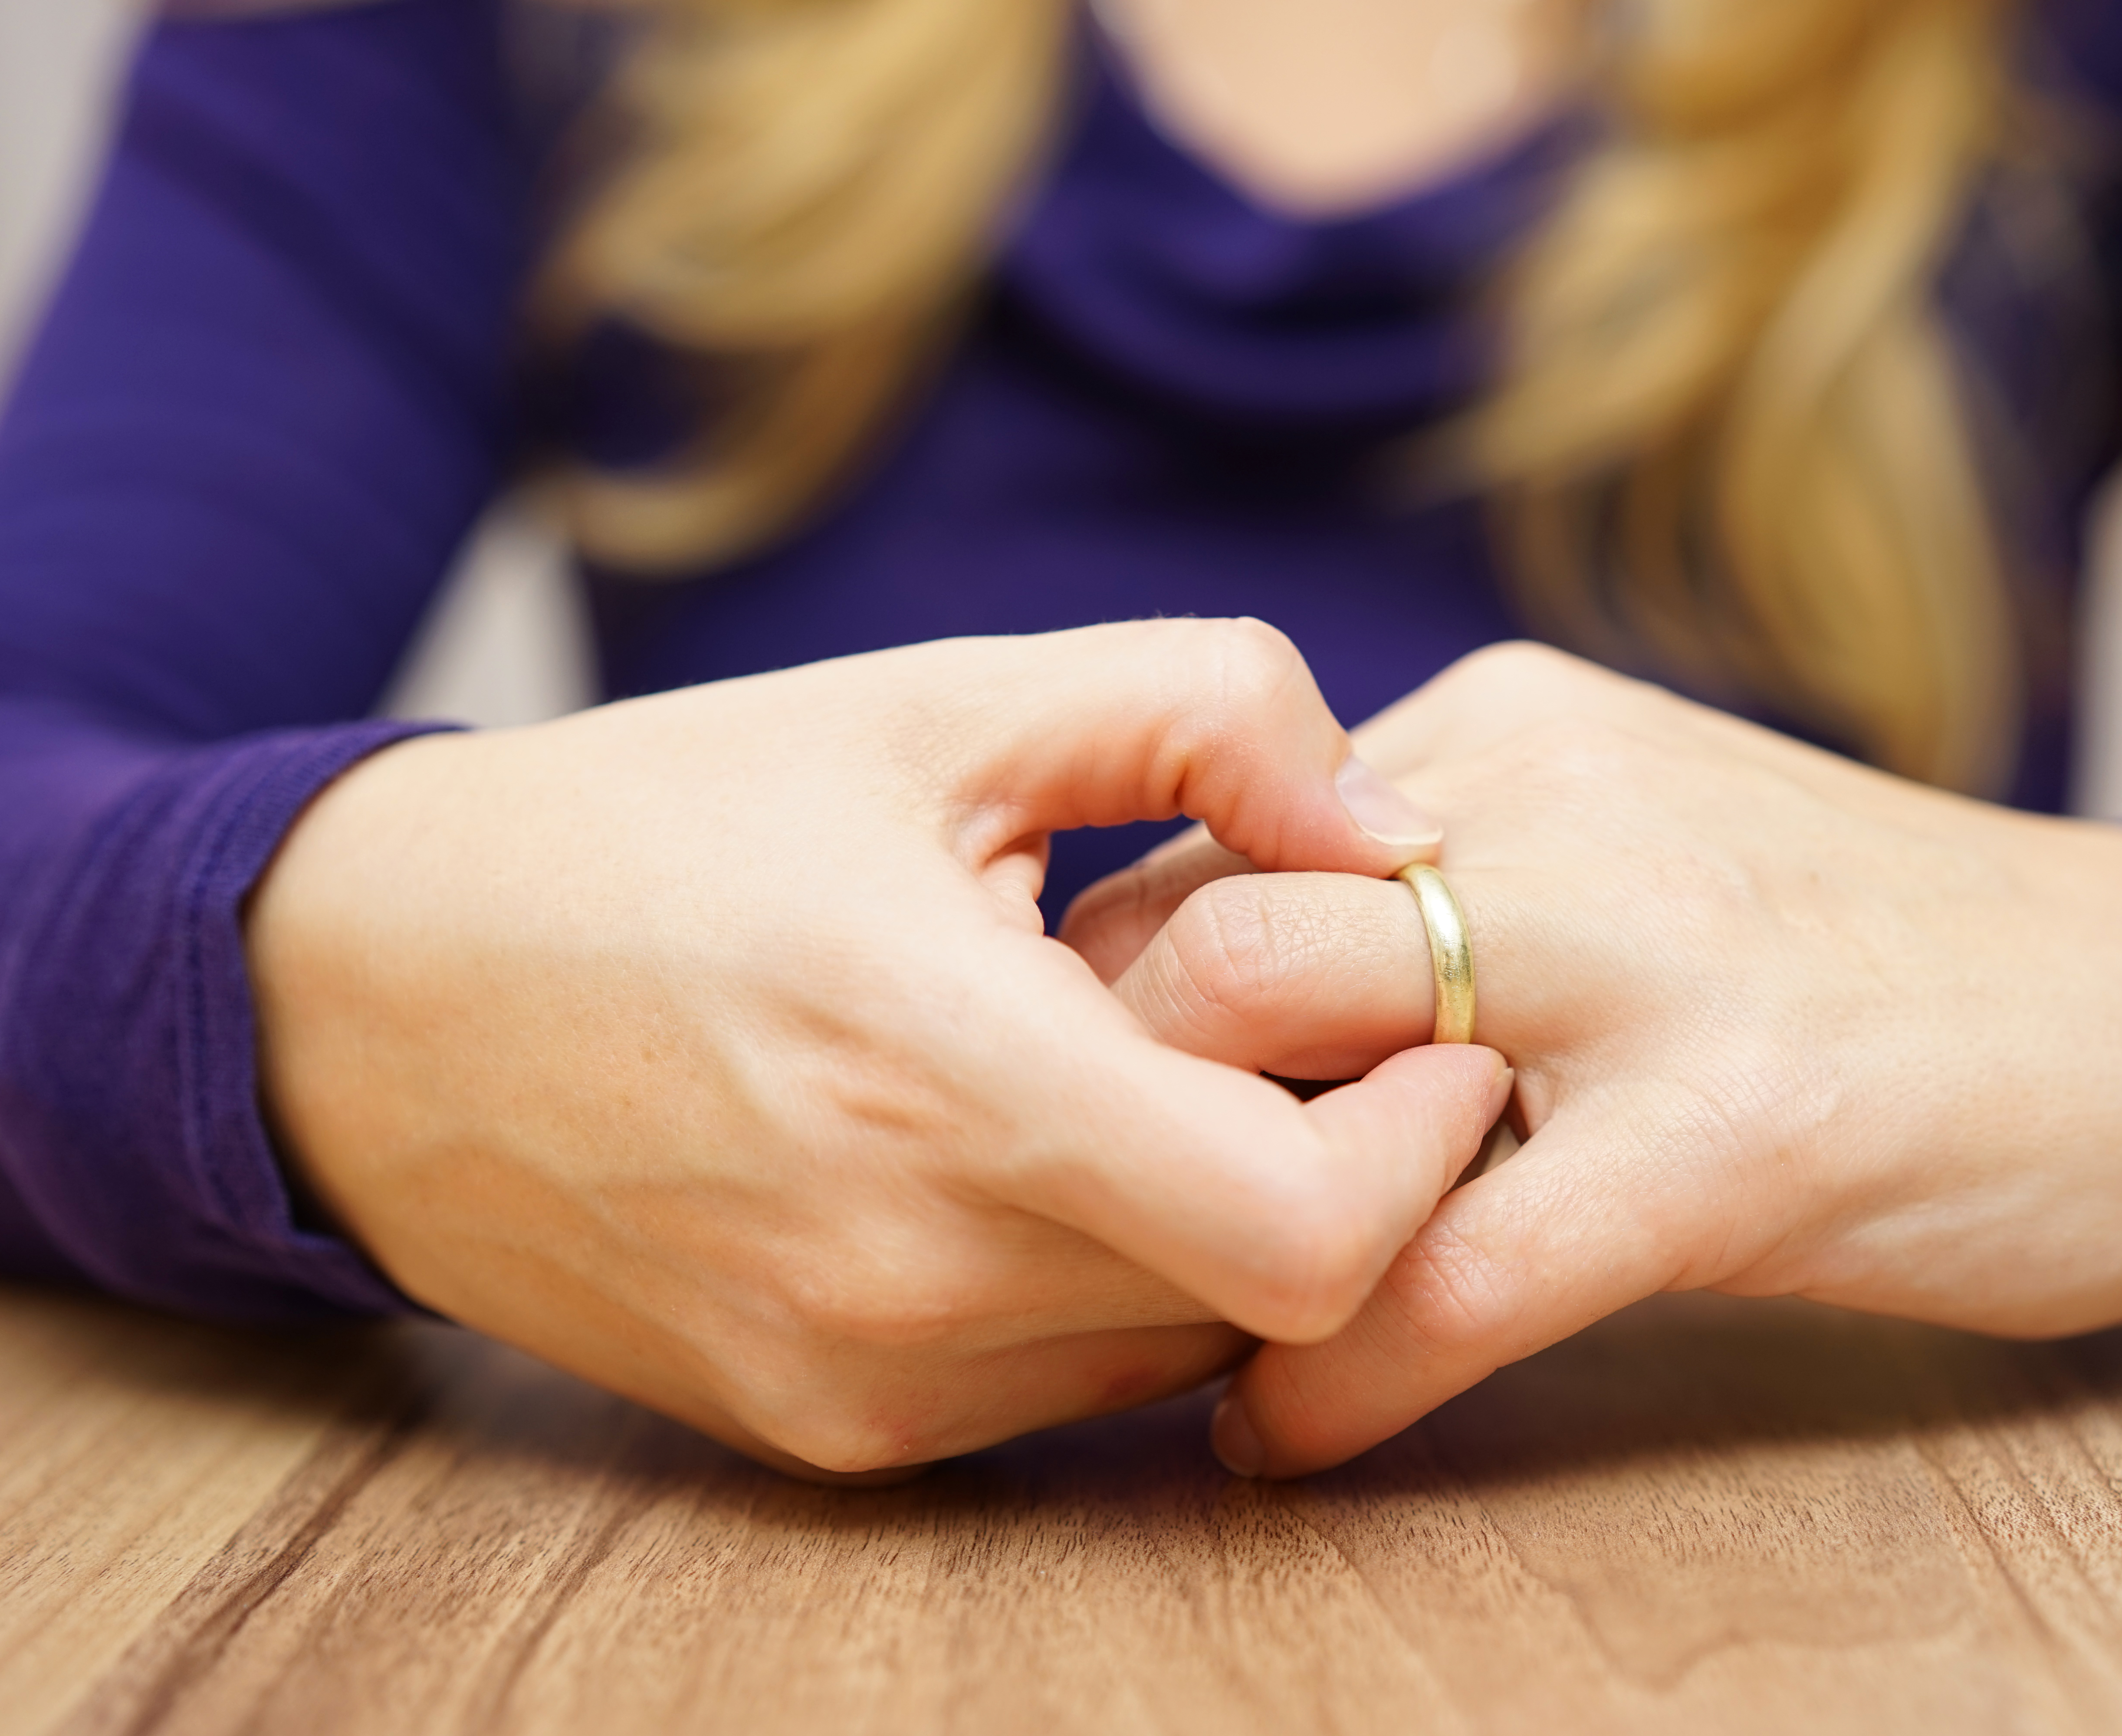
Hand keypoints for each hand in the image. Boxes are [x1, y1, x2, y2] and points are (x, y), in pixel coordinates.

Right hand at [246, 620, 1509, 1478]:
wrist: (377, 1004)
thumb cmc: (665, 826)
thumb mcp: (936, 701)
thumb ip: (1207, 717)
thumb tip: (1399, 838)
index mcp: (940, 1071)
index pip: (1307, 1232)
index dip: (1421, 1144)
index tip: (1431, 1035)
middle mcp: (904, 1272)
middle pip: (1270, 1296)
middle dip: (1350, 1170)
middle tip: (1318, 1039)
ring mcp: (862, 1379)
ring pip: (1182, 1349)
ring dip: (1234, 1230)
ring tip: (1163, 1085)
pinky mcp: (827, 1430)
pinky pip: (1067, 1385)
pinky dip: (1120, 1282)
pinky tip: (1056, 1158)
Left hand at [1063, 642, 2121, 1475]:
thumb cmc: (1880, 966)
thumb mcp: (1639, 855)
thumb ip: (1444, 895)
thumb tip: (1216, 1001)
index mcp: (1510, 734)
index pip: (1204, 837)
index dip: (1109, 1001)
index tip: (1076, 1117)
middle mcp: (1554, 804)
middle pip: (1201, 931)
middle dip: (1105, 1102)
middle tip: (1084, 1239)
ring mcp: (1653, 958)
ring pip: (1296, 1068)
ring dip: (1192, 1232)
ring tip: (1166, 1339)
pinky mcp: (1748, 1128)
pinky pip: (1453, 1267)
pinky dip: (1335, 1374)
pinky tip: (1283, 1436)